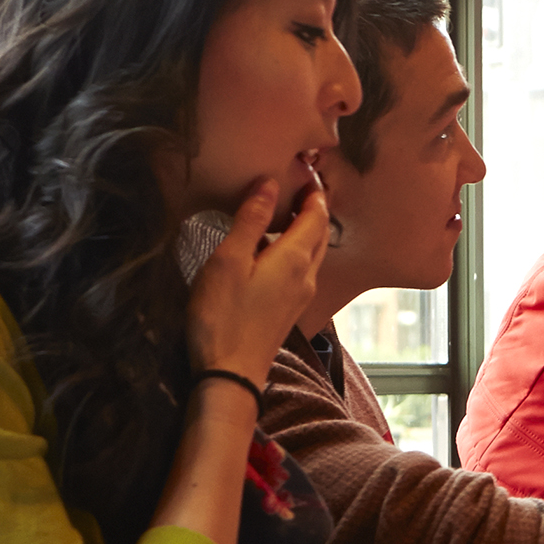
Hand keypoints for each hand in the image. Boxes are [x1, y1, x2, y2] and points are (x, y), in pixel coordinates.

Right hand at [189, 178, 329, 387]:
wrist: (231, 373)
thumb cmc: (224, 317)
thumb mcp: (229, 260)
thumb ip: (251, 221)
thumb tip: (269, 184)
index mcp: (296, 258)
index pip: (316, 214)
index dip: (314, 190)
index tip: (307, 169)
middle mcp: (307, 275)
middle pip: (320, 233)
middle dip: (313, 207)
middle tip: (299, 184)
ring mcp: (300, 295)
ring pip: (312, 252)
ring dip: (304, 229)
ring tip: (282, 211)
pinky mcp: (289, 309)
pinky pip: (300, 270)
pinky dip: (293, 251)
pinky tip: (269, 251)